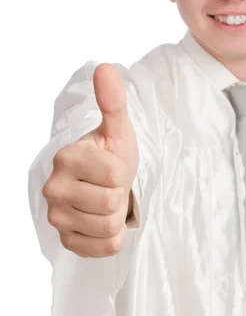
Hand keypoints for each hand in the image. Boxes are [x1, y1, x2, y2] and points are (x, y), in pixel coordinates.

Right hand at [42, 63, 138, 257]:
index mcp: (66, 157)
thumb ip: (112, 100)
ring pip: (107, 227)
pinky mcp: (66, 240)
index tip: (112, 166)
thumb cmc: (113, 154)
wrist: (108, 182)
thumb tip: (105, 67)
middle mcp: (53, 188)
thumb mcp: (118, 129)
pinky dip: (111, 236)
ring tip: (107, 201)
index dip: (122, 171)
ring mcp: (56, 217)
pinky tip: (103, 220)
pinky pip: (103, 248)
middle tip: (111, 186)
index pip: (113, 176)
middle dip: (119, 195)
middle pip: (108, 203)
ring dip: (116, 215)